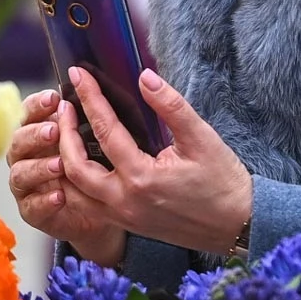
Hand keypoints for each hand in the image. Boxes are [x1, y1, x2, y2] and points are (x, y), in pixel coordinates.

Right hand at [6, 88, 125, 263]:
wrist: (103, 210)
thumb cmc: (99, 167)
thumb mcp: (99, 139)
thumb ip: (93, 118)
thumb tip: (113, 88)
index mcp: (39, 132)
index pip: (29, 113)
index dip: (37, 105)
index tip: (55, 98)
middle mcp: (28, 156)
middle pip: (18, 140)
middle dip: (35, 134)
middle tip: (55, 131)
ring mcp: (28, 186)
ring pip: (20, 174)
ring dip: (38, 167)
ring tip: (59, 165)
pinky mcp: (34, 212)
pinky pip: (31, 207)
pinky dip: (43, 201)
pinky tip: (60, 196)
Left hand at [57, 67, 252, 254]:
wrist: (237, 225)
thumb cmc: (223, 182)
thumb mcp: (202, 138)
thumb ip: (171, 106)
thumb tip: (145, 77)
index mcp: (142, 178)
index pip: (105, 130)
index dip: (89, 98)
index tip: (78, 75)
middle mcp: (125, 201)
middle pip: (74, 166)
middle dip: (63, 132)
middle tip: (64, 105)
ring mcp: (123, 216)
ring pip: (74, 192)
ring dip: (63, 162)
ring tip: (65, 133)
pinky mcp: (127, 224)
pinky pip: (87, 205)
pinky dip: (75, 184)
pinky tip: (79, 163)